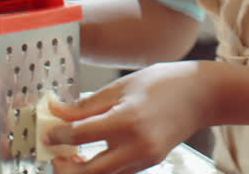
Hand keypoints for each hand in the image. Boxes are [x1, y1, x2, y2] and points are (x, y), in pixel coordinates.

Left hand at [44, 61, 220, 173]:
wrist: (200, 95)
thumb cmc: (164, 83)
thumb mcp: (121, 87)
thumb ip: (87, 104)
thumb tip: (57, 113)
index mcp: (127, 120)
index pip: (79, 136)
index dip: (57, 135)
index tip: (47, 132)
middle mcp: (136, 145)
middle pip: (87, 172)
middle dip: (64, 166)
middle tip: (54, 153)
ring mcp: (144, 158)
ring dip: (81, 170)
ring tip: (71, 155)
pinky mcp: (148, 163)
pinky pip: (117, 172)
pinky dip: (100, 167)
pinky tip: (92, 154)